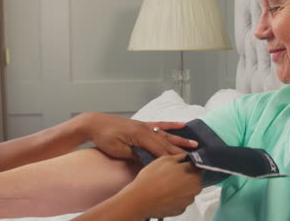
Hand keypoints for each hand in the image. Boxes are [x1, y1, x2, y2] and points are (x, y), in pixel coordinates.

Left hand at [69, 112, 197, 159]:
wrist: (94, 123)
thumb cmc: (104, 138)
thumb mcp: (118, 150)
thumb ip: (135, 155)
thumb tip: (149, 161)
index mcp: (141, 136)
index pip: (160, 150)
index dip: (172, 158)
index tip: (183, 165)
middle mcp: (146, 129)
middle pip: (166, 143)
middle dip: (180, 151)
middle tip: (195, 158)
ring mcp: (145, 126)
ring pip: (166, 135)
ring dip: (180, 140)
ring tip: (194, 144)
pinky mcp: (143, 124)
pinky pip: (160, 124)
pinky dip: (171, 125)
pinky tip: (182, 125)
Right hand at [128, 154, 202, 217]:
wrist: (140, 200)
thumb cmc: (152, 178)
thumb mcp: (166, 159)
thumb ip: (181, 157)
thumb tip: (188, 157)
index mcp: (194, 175)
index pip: (198, 167)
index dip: (189, 164)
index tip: (182, 164)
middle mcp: (195, 190)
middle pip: (193, 179)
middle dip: (185, 176)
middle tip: (170, 174)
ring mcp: (187, 201)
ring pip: (187, 190)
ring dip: (180, 187)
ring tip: (165, 184)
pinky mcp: (180, 210)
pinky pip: (180, 200)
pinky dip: (175, 197)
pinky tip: (164, 194)